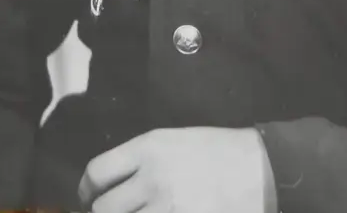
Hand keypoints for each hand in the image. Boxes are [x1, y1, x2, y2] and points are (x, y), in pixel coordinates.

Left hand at [78, 125, 269, 212]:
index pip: (97, 172)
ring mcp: (167, 208)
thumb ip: (141, 160)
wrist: (260, 169)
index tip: (89, 198)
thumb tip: (112, 184)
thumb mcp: (175, 141)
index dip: (86, 191)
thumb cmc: (218, 151)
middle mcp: (152, 178)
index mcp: (149, 147)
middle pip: (104, 209)